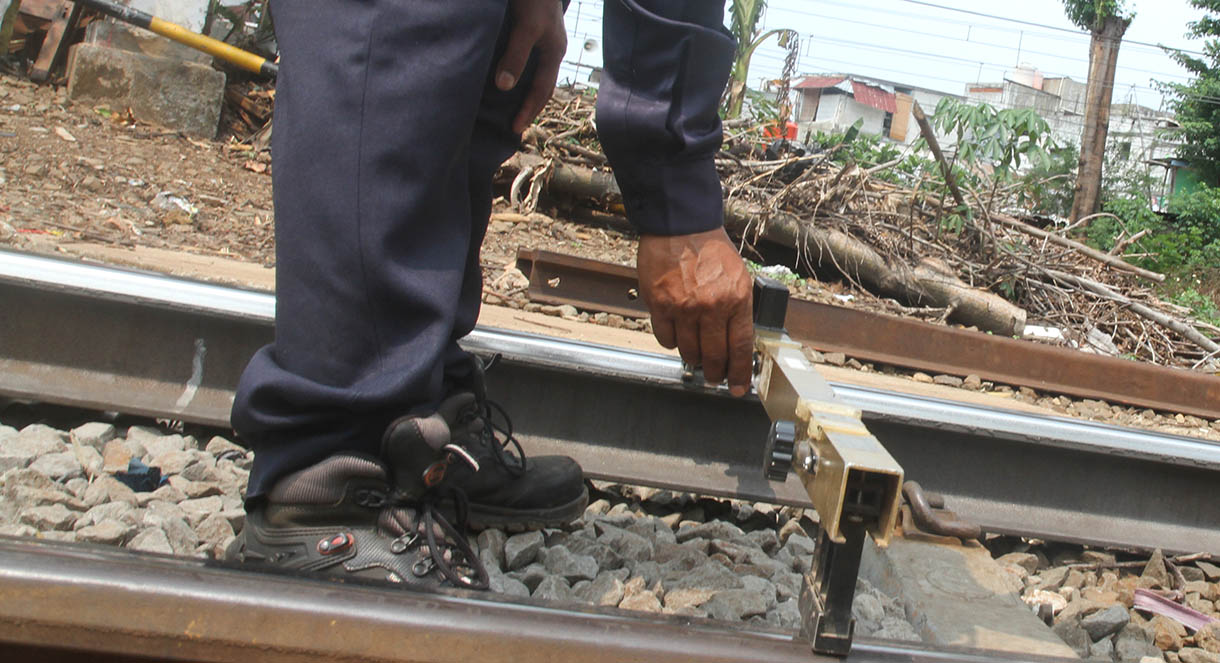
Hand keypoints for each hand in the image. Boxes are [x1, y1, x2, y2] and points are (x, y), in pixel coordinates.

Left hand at [495, 0, 566, 133]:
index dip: (528, 110)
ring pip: (531, 72)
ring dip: (520, 90)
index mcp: (553, 51)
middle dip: (527, 105)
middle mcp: (549, 47)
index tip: (514, 130)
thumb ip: (516, 55)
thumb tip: (504, 87)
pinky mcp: (527, 28)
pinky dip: (513, 72)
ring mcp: (540, 38)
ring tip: (507, 107)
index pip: (541, 90)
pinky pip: (522, 58)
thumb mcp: (527, 28)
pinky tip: (501, 77)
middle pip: (539, 84)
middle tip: (513, 126)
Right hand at [637, 228, 753, 396]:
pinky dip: (671, 341)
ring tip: (695, 350)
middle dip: (715, 372)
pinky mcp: (660, 304)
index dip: (740, 373)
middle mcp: (710, 306)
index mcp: (736, 299)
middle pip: (713, 356)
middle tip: (714, 377)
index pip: (740, 347)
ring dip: (692, 356)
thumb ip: (739, 309)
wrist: (680, 226)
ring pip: (688, 351)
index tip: (739, 387)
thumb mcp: (739, 277)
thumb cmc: (710, 250)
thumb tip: (737, 343)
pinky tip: (676, 333)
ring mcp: (683, 307)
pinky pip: (665, 338)